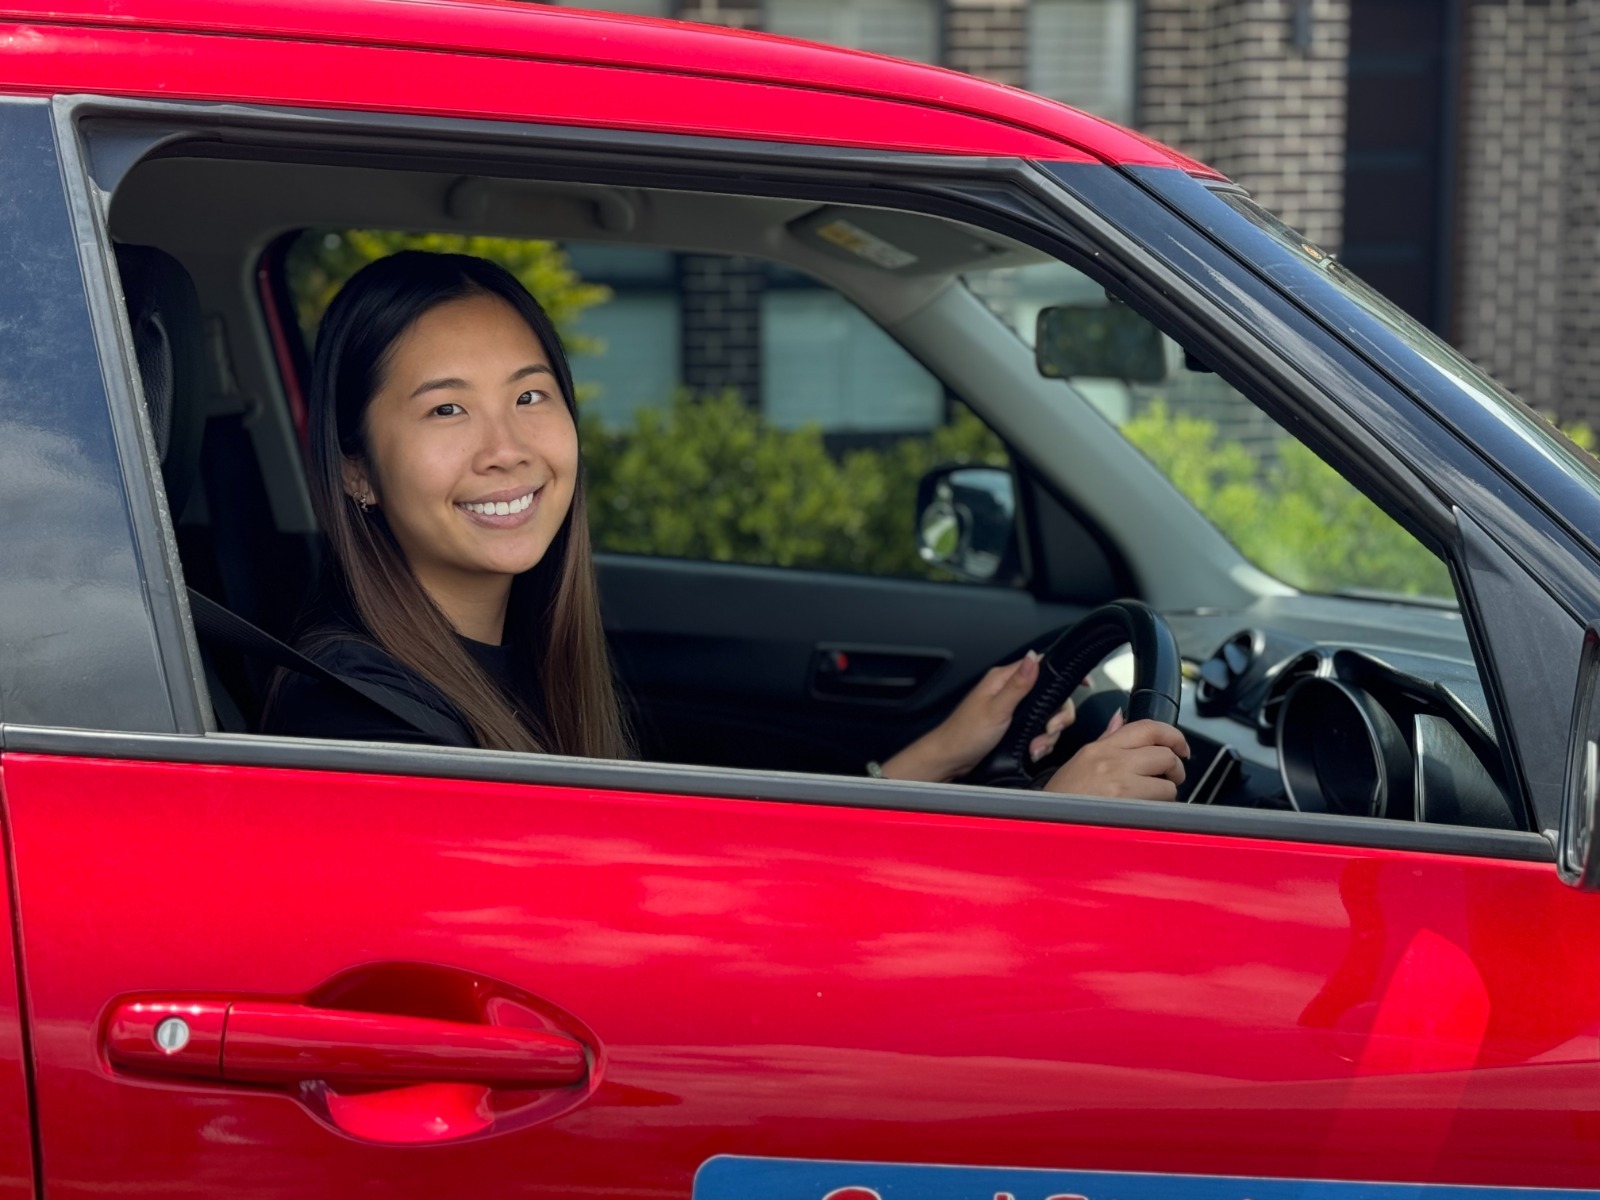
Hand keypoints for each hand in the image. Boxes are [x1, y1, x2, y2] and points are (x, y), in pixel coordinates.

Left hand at [879, 651, 1076, 782]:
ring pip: (1048, 716)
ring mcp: (1013, 710)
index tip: (1083, 683)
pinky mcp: (1014, 727)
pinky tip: (1033, 751)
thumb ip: (1019, 684)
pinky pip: (1039, 731)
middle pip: (1052, 696)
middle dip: (1057, 717)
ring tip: (1035, 748)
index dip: (1064, 676)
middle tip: (1049, 731)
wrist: (950, 760)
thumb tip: (1034, 657)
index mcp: (1004, 680)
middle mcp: (1010, 691)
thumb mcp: (996, 709)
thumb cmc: (964, 734)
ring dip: (1047, 735)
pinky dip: (1041, 743)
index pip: (1042, 666)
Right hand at [1041, 711, 1190, 801]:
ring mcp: (1120, 783)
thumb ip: (1106, 739)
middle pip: (1164, 753)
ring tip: (1154, 798)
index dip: (1173, 734)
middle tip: (1171, 777)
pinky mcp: (1127, 806)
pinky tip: (1145, 812)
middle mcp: (1112, 760)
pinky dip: (1160, 808)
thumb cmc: (1060, 799)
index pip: (1147, 727)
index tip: (1180, 746)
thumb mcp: (1079, 761)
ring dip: (1167, 791)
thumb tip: (1120, 718)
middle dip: (1175, 767)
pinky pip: (1160, 803)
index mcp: (1101, 747)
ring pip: (1168, 781)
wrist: (1045, 824)